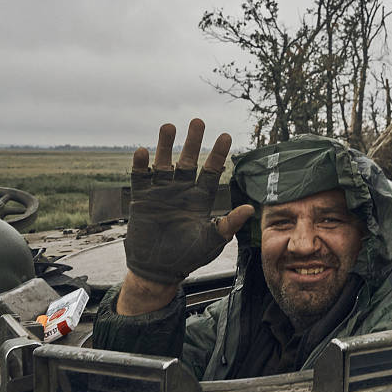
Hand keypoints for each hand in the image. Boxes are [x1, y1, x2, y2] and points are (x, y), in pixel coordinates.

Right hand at [117, 118, 253, 314]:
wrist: (158, 270)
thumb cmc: (188, 256)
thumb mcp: (212, 240)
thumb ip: (228, 224)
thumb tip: (250, 208)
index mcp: (201, 198)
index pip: (211, 170)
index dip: (218, 153)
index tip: (226, 135)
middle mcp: (182, 190)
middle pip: (189, 160)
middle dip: (194, 141)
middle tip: (198, 121)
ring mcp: (161, 193)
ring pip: (164, 163)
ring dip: (165, 145)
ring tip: (169, 126)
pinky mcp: (142, 199)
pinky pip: (141, 178)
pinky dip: (141, 165)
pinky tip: (143, 151)